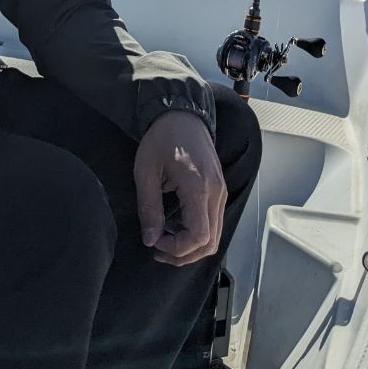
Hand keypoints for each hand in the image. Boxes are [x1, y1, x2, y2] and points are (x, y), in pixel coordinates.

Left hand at [134, 110, 226, 266]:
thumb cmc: (162, 138)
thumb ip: (149, 208)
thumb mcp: (146, 171)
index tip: (154, 241)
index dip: (176, 249)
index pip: (199, 237)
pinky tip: (175, 226)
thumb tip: (150, 239)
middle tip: (156, 248)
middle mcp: (217, 193)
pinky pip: (213, 223)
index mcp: (199, 186)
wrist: (182, 114)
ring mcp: (221, 192)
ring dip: (190, 247)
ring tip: (163, 239)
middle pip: (210, 243)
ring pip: (215, 237)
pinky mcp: (219, 191)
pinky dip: (197, 234)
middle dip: (183, 254)